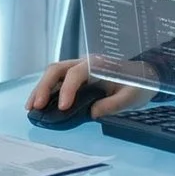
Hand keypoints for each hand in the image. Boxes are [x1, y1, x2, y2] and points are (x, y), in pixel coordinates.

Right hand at [28, 56, 154, 118]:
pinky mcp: (76, 77)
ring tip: (30, 107)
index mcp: (98, 64)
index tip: (61, 107)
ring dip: (40, 89)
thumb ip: (113, 104)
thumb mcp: (132, 97)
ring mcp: (78, 68)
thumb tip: (92, 113)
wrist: (144, 75)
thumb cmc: (139, 85)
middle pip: (57, 69)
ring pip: (53, 74)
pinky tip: (39, 104)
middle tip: (36, 106)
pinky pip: (57, 81)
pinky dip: (46, 91)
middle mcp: (84, 62)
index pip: (76, 73)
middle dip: (43, 87)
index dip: (67, 90)